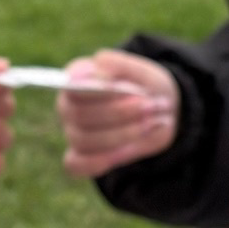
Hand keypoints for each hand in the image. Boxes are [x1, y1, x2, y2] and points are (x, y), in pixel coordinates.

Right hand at [56, 50, 179, 179]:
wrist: (159, 114)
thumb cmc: (145, 88)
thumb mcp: (142, 72)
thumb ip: (121, 65)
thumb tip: (99, 62)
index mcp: (77, 78)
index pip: (72, 85)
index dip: (91, 88)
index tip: (117, 85)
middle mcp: (68, 106)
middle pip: (79, 115)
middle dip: (118, 112)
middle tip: (149, 105)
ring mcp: (73, 133)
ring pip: (83, 140)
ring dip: (121, 134)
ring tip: (150, 124)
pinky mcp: (81, 157)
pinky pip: (77, 165)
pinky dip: (102, 160)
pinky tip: (130, 149)